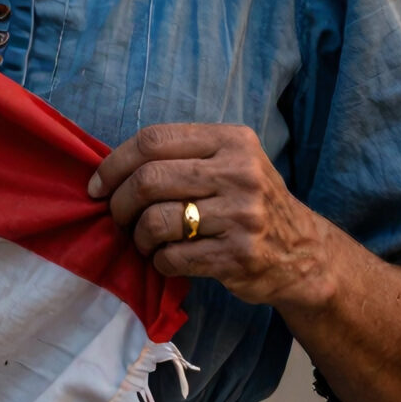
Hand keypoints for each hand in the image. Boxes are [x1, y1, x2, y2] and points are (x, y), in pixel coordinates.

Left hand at [89, 123, 340, 310]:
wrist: (302, 252)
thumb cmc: (249, 202)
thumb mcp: (230, 162)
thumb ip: (182, 155)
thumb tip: (109, 168)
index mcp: (232, 140)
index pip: (153, 140)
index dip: (114, 163)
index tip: (98, 185)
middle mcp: (240, 173)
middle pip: (149, 180)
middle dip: (120, 204)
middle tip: (118, 218)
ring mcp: (242, 215)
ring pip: (156, 221)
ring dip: (138, 237)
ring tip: (145, 242)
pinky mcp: (238, 256)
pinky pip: (173, 257)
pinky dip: (159, 261)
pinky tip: (168, 259)